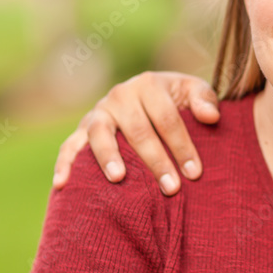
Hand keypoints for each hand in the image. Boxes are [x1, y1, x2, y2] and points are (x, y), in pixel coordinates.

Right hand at [52, 71, 219, 194]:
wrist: (147, 96)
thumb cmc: (175, 99)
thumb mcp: (192, 91)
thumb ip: (204, 99)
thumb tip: (210, 117)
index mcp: (149, 84)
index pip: (167, 118)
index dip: (182, 145)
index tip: (195, 172)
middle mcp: (120, 95)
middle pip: (138, 130)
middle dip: (156, 160)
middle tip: (171, 188)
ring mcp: (99, 112)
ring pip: (100, 134)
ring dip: (108, 157)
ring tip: (119, 179)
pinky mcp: (82, 129)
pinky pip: (69, 146)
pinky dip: (63, 163)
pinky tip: (61, 185)